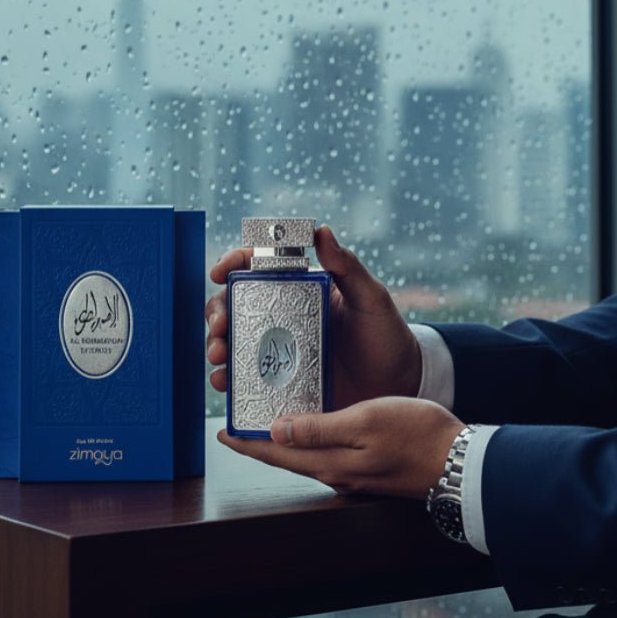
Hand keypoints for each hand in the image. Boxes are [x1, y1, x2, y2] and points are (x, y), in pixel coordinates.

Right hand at [205, 225, 422, 407]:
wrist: (400, 384)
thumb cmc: (386, 334)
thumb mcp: (371, 297)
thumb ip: (347, 266)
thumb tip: (321, 230)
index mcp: (299, 291)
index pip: (257, 268)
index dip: (234, 263)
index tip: (221, 270)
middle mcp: (281, 319)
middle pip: (234, 308)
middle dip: (216, 313)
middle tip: (219, 326)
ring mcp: (278, 353)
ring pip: (233, 344)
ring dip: (216, 347)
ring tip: (219, 356)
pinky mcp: (280, 386)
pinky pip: (246, 383)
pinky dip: (228, 382)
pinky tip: (225, 384)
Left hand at [218, 397, 463, 498]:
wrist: (459, 461)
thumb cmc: (416, 435)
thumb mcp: (365, 421)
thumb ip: (319, 428)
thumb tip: (276, 431)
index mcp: (330, 464)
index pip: (276, 455)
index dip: (246, 444)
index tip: (221, 431)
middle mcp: (336, 474)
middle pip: (286, 458)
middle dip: (259, 442)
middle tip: (237, 420)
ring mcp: (353, 474)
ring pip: (305, 456)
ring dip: (282, 440)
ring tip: (267, 418)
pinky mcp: (368, 468)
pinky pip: (325, 453)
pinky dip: (308, 439)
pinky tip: (310, 425)